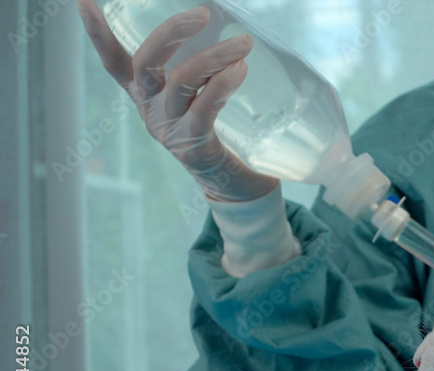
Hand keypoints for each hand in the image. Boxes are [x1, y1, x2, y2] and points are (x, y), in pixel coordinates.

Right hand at [78, 0, 278, 201]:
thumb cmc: (214, 127)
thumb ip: (201, 67)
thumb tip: (228, 25)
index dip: (98, 35)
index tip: (84, 4)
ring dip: (215, 57)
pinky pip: (204, 109)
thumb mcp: (197, 94)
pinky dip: (222, 85)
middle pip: (146, 65)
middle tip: (202, 13)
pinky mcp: (193, 146)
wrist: (229, 183)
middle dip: (171, 33)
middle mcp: (150, 111)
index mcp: (145, 95)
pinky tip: (240, 69)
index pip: (114, 63)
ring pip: (182, 82)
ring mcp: (169, 130)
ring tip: (244, 43)